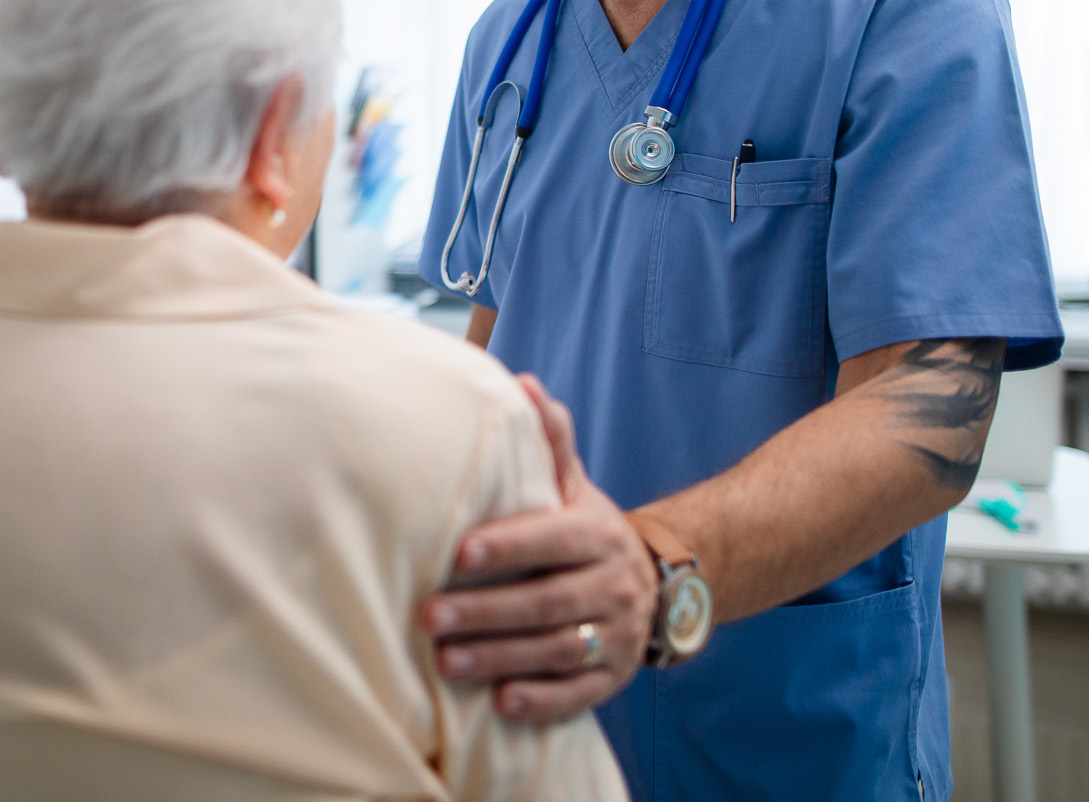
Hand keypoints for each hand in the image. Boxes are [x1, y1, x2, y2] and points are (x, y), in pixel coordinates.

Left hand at [426, 375, 657, 724]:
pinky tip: (499, 704)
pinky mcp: (613, 680)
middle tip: (429, 618)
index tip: (458, 553)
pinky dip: (540, 701)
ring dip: (500, 659)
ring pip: (557, 650)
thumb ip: (550, 442)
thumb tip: (522, 383)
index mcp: (597, 535)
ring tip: (444, 664)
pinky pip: (578, 695)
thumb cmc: (587, 532)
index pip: (553, 539)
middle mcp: (613, 585)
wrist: (659, 586)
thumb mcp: (576, 487)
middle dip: (487, 612)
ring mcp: (617, 636)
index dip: (508, 546)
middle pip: (548, 602)